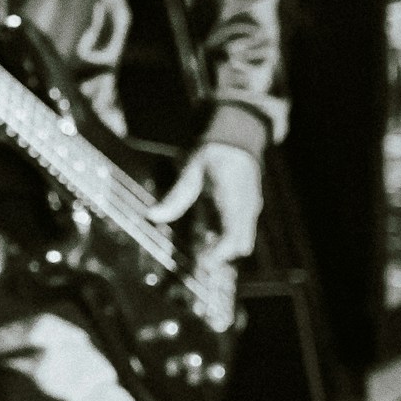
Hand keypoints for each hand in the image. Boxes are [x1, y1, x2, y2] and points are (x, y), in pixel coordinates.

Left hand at [144, 141, 263, 268]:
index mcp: (233, 199)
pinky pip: (237, 231)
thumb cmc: (213, 153)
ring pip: (240, 240)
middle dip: (220, 255)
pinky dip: (222, 238)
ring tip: (196, 252)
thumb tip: (152, 216)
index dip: (218, 253)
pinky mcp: (246, 210)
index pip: (233, 235)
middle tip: (195, 261)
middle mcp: (246, 207)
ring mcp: (248, 209)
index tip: (200, 262)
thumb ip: (175, 196)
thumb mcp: (190, 170)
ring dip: (220, 248)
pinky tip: (202, 238)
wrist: (237, 138)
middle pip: (240, 244)